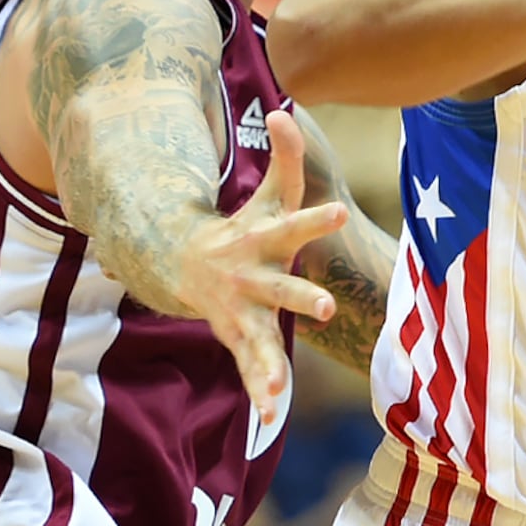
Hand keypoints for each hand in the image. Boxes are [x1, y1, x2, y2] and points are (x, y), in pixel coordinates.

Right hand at [173, 110, 349, 420]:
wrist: (184, 265)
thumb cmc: (243, 228)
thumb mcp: (265, 195)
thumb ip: (284, 158)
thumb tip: (284, 111)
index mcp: (263, 240)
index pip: (295, 224)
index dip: (317, 218)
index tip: (341, 212)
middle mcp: (253, 278)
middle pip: (282, 289)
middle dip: (301, 299)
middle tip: (327, 307)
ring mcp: (244, 311)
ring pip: (260, 338)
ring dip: (269, 362)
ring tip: (279, 388)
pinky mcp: (240, 337)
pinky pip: (251, 366)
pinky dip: (259, 389)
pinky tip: (269, 413)